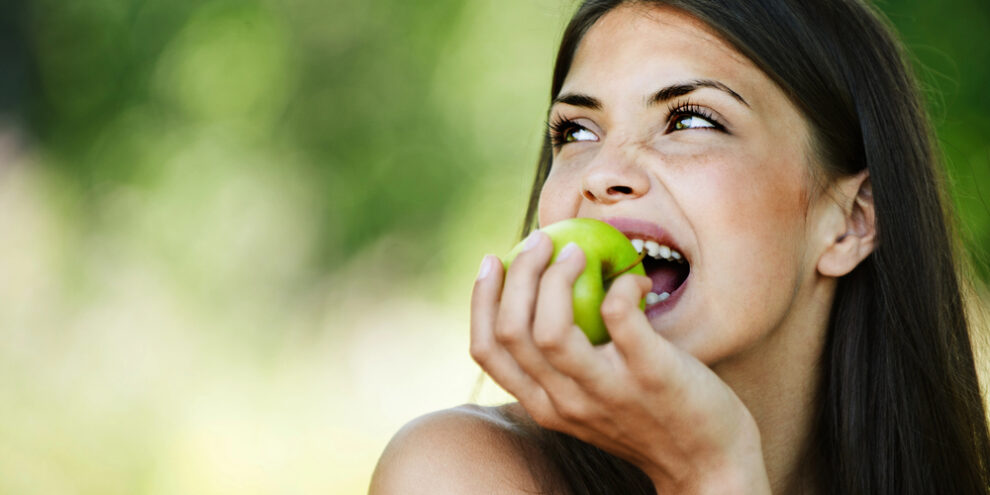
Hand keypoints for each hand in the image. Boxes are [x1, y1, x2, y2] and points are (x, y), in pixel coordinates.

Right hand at [471, 231, 771, 493]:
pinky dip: (621, 285)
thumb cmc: (649, 421)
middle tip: (540, 241)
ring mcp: (605, 390)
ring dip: (555, 278)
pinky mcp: (649, 373)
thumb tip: (543, 297)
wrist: (709, 466)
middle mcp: (564, 402)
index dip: (481, 299)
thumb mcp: (590, 403)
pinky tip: (635, 280)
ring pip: (550, 330)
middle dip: (516, 274)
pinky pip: (618, 315)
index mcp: (544, 405)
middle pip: (511, 332)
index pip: (485, 350)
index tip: (493, 261)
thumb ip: (564, 368)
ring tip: (577, 251)